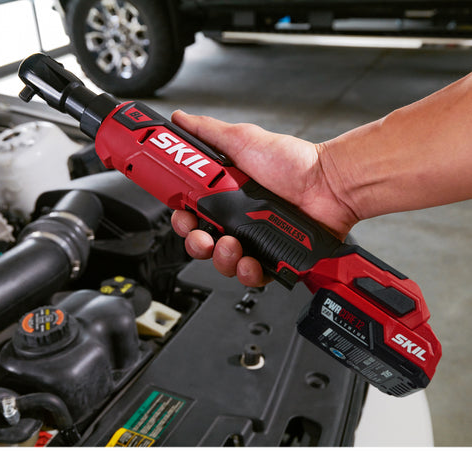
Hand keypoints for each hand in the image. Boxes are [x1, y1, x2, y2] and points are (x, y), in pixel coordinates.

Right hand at [170, 110, 357, 286]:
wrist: (329, 185)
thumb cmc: (293, 163)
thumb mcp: (243, 140)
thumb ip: (208, 132)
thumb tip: (181, 119)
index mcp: (225, 195)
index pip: (192, 213)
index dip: (183, 218)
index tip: (183, 215)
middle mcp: (237, 219)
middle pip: (203, 242)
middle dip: (197, 243)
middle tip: (203, 236)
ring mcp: (254, 240)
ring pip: (223, 261)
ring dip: (221, 257)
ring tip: (232, 244)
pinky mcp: (272, 258)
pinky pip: (252, 275)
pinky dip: (247, 273)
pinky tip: (249, 261)